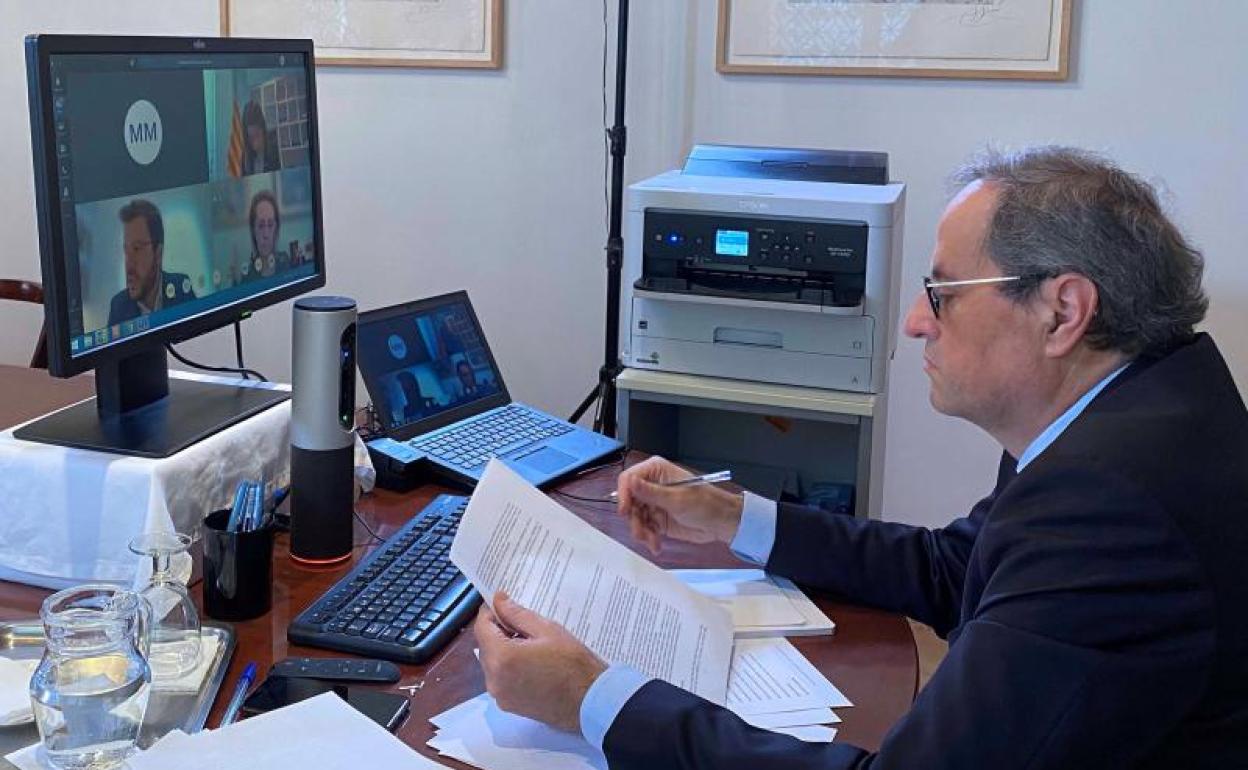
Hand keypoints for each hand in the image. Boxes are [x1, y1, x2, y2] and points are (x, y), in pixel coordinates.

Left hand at [474, 591, 606, 731]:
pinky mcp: (509, 705)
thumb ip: (517, 614)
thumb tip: (499, 600)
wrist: (590, 702)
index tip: (501, 602)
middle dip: (497, 631)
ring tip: (529, 643)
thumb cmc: (573, 664)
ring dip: (503, 649)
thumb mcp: (548, 630)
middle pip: (485, 646)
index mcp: (502, 658)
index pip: (482, 628)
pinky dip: (508, 667)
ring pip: (491, 663)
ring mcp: (500, 696)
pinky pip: (500, 679)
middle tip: (521, 622)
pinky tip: (530, 662)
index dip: (490, 612)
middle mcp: (494, 680)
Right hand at [615, 456, 743, 554]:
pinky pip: (644, 528)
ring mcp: (654, 503)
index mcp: (656, 471)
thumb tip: (631, 481)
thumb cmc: (706, 503)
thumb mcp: (677, 498)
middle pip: (629, 501)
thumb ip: (651, 492)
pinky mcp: (657, 519)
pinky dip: (648, 538)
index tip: (625, 511)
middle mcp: (652, 485)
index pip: (629, 479)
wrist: (721, 523)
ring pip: (635, 517)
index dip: (624, 494)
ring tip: (653, 541)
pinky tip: (656, 545)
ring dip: (642, 532)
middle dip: (634, 519)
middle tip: (642, 533)